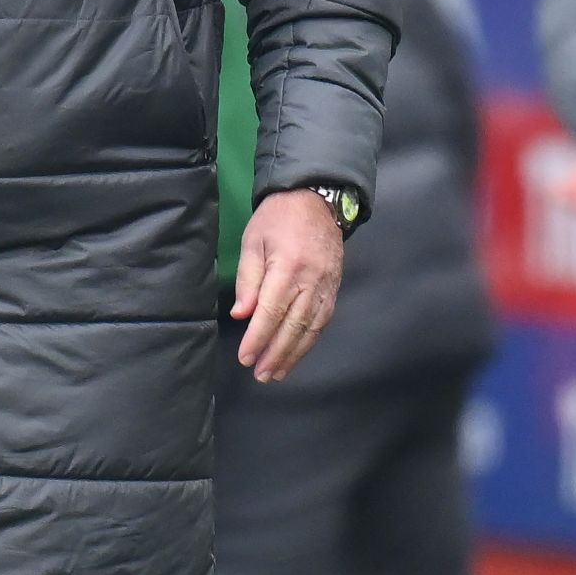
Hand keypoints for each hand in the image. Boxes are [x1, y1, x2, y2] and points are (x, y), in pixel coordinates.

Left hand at [231, 190, 349, 382]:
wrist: (315, 199)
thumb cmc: (278, 218)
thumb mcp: (253, 241)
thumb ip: (248, 279)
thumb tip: (242, 314)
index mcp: (288, 267)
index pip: (272, 312)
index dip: (259, 338)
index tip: (246, 357)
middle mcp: (311, 281)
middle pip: (294, 326)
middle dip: (276, 354)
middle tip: (261, 374)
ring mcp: (326, 286)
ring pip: (311, 328)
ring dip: (294, 354)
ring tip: (277, 373)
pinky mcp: (334, 288)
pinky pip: (323, 321)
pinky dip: (310, 341)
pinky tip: (297, 354)